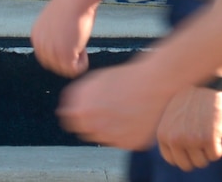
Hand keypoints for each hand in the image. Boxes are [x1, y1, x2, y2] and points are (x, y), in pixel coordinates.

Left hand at [32, 0, 97, 78]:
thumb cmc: (73, 4)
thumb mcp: (57, 22)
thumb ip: (55, 37)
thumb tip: (64, 46)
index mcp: (37, 37)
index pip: (48, 56)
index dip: (63, 49)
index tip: (71, 34)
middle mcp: (40, 46)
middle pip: (56, 65)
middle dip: (69, 55)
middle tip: (76, 37)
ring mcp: (51, 52)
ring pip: (66, 69)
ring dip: (77, 57)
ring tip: (79, 39)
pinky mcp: (64, 55)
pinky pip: (75, 70)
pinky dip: (83, 62)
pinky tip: (83, 47)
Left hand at [58, 61, 178, 150]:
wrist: (155, 82)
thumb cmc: (126, 77)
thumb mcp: (93, 81)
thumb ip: (77, 97)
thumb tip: (66, 109)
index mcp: (80, 112)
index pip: (69, 119)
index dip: (79, 111)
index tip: (89, 105)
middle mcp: (93, 128)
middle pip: (87, 130)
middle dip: (94, 120)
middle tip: (110, 106)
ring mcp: (112, 138)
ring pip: (105, 137)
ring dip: (110, 127)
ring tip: (125, 108)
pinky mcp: (130, 144)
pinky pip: (123, 140)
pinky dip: (127, 131)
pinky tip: (134, 115)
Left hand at [155, 85, 221, 171]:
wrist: (207, 78)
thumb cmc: (192, 92)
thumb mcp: (172, 112)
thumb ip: (172, 130)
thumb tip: (179, 150)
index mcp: (163, 134)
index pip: (172, 159)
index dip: (183, 154)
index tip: (190, 146)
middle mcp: (175, 139)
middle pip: (187, 165)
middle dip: (196, 156)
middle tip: (203, 142)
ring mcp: (192, 140)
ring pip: (202, 162)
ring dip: (207, 151)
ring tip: (210, 134)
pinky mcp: (209, 138)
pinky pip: (215, 155)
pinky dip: (218, 148)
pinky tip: (217, 134)